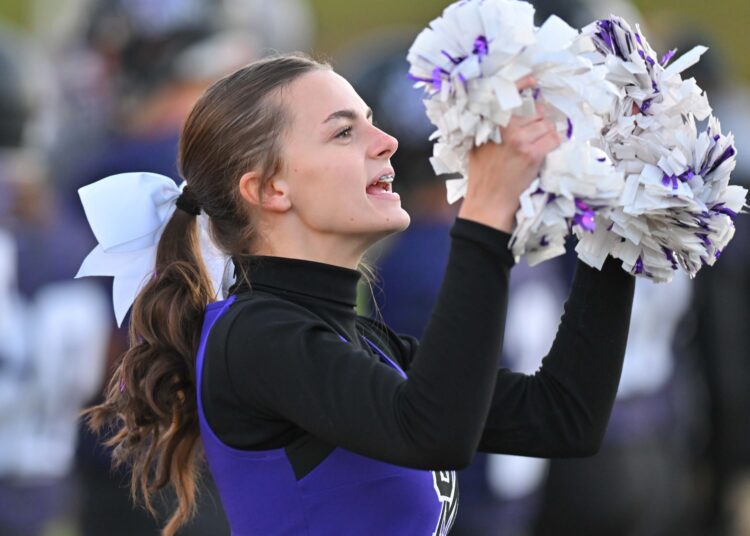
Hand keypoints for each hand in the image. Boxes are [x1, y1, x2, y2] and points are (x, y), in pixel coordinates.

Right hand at [458, 76, 560, 232]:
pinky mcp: (532, 153)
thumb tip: (513, 107)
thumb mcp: (479, 142)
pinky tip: (544, 151)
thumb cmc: (483, 173)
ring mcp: (520, 139)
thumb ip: (492, 123)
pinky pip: (553, 139)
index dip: (523, 84)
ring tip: (535, 145)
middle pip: (535, 110)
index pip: (510, 95)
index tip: (532, 79)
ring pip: (546, 124)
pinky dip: (553, 143)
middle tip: (532, 133)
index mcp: (490, 121)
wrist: (488, 200)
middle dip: (538, 119)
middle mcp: (505, 126)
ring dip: (546, 133)